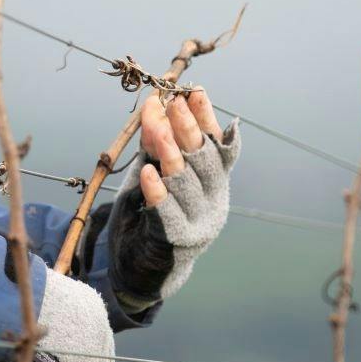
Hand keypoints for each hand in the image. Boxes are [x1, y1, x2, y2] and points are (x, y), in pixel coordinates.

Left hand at [104, 87, 240, 310]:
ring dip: (169, 154)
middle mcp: (214, 200)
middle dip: (187, 128)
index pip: (217, 144)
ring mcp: (199, 223)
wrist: (143, 269)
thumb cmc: (150, 214)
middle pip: (204, 160)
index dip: (206, 118)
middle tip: (171, 104)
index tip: (193, 92)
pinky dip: (158, 192)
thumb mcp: (153, 172)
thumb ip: (158, 145)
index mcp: (214, 181)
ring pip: (186, 183)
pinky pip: (168, 214)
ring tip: (155, 131)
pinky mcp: (178, 242)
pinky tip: (148, 174)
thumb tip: (157, 103)